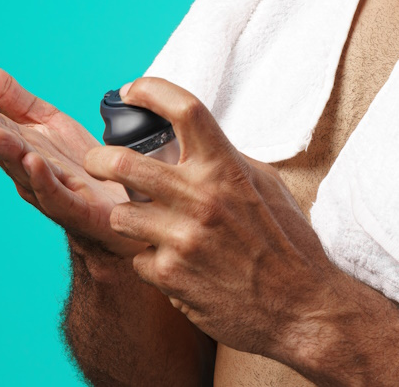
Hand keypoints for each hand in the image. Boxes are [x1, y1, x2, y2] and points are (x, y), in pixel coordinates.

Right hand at [0, 57, 144, 256]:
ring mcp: (52, 190)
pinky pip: (58, 194)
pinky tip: (33, 161)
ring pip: (25, 170)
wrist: (124, 205)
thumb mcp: (44, 119)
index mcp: (22, 145)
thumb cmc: (77, 164)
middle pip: (5, 149)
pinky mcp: (78, 209)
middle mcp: (30, 169)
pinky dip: (43, 179)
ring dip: (7, 151)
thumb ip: (6, 95)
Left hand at [82, 77, 351, 363]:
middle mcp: (201, 198)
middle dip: (98, 160)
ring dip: (127, 219)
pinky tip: (175, 265)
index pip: (184, 109)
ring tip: (146, 226)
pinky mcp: (171, 276)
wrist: (302, 307)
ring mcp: (183, 238)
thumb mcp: (266, 187)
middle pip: (122, 162)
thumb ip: (227, 162)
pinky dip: (151, 261)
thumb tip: (193, 142)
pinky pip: (139, 259)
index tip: (133, 91)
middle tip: (96, 162)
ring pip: (120, 215)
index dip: (150, 90)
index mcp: (226, 168)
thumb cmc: (287, 245)